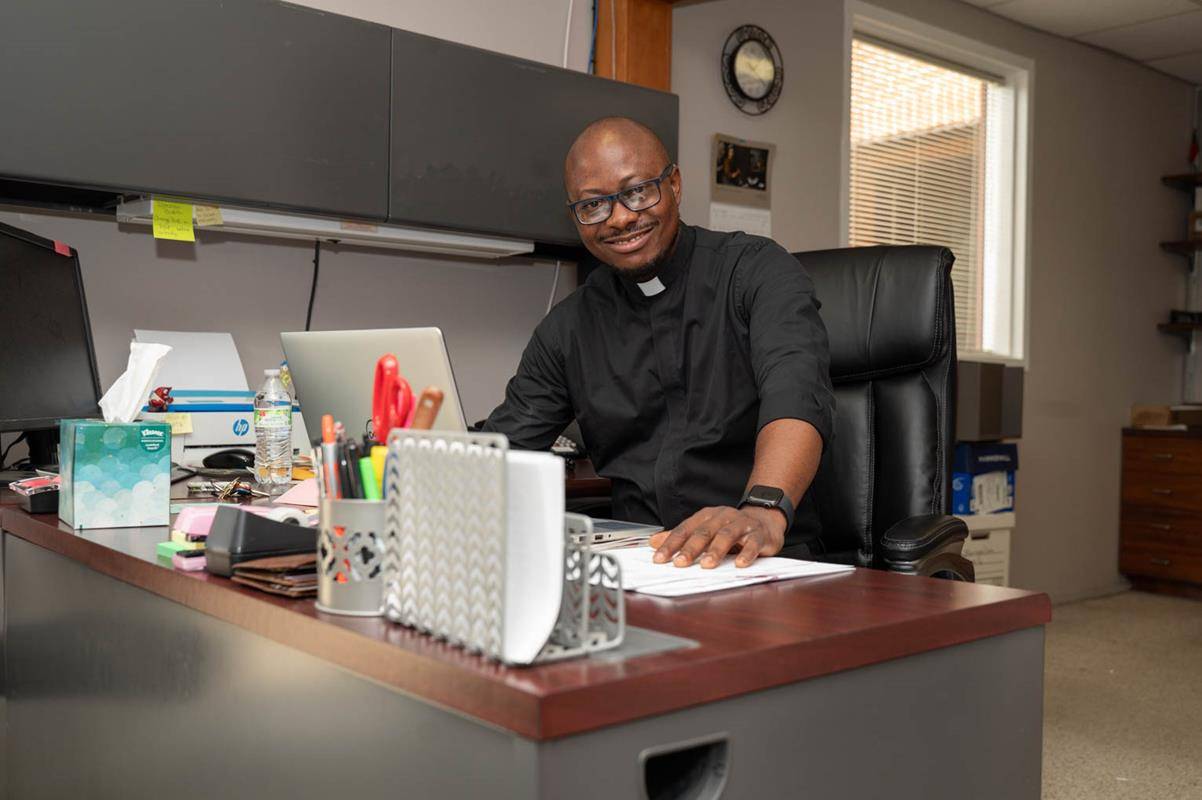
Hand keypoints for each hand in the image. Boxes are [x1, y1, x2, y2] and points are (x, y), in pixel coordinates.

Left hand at [649, 505, 786, 568]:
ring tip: (706, 565)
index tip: (659, 558)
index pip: (685, 529)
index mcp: (707, 516)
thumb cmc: (730, 528)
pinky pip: (752, 543)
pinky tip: (739, 564)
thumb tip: (653, 542)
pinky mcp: (759, 534)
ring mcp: (742, 524)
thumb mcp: (705, 529)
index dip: (671, 543)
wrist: (765, 519)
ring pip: (726, 535)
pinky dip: (746, 554)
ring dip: (716, 550)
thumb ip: (681, 536)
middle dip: (691, 548)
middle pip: (704, 532)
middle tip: (679, 563)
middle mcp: (723, 517)